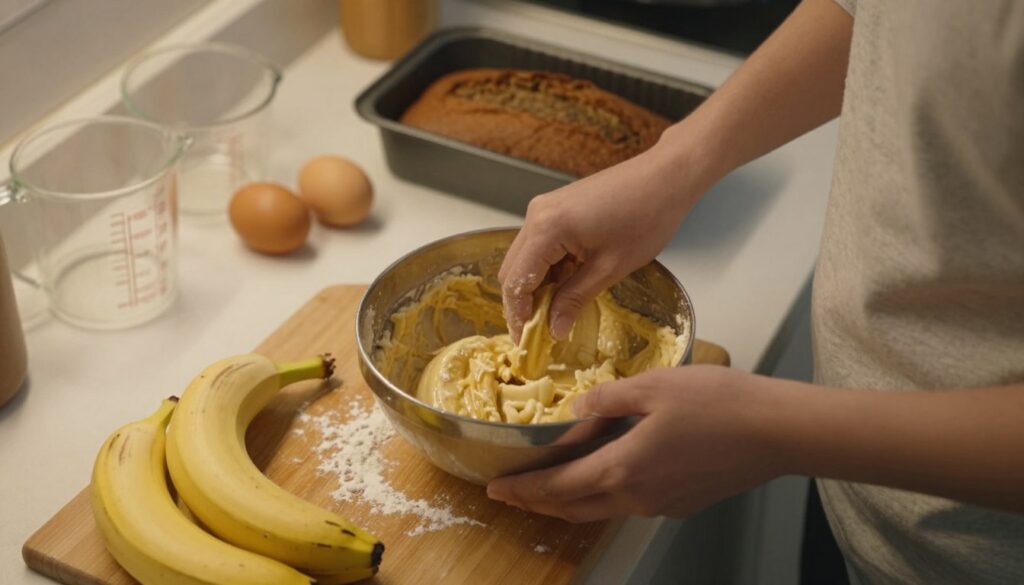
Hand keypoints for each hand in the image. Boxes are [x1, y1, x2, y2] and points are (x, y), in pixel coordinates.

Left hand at [486, 366, 784, 521]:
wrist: (776, 432)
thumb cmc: (717, 403)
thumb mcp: (653, 386)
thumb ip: (607, 399)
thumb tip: (577, 412)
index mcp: (622, 468)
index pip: (557, 488)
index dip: (522, 489)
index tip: (495, 487)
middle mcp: (635, 497)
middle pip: (572, 508)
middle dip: (536, 503)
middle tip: (510, 493)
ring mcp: (660, 504)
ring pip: (600, 509)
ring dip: (568, 502)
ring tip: (548, 488)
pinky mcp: (681, 502)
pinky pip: (628, 503)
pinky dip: (601, 494)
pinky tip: (604, 474)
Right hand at [498, 147, 700, 341]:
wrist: (666, 177)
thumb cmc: (646, 217)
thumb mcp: (610, 268)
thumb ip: (575, 299)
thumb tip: (553, 330)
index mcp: (546, 228)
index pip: (516, 282)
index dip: (518, 316)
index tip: (526, 344)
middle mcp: (536, 215)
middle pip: (513, 270)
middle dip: (522, 305)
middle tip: (539, 335)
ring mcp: (545, 209)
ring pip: (525, 259)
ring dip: (536, 288)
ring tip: (554, 316)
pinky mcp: (556, 209)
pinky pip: (540, 246)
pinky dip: (547, 270)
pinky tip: (565, 288)